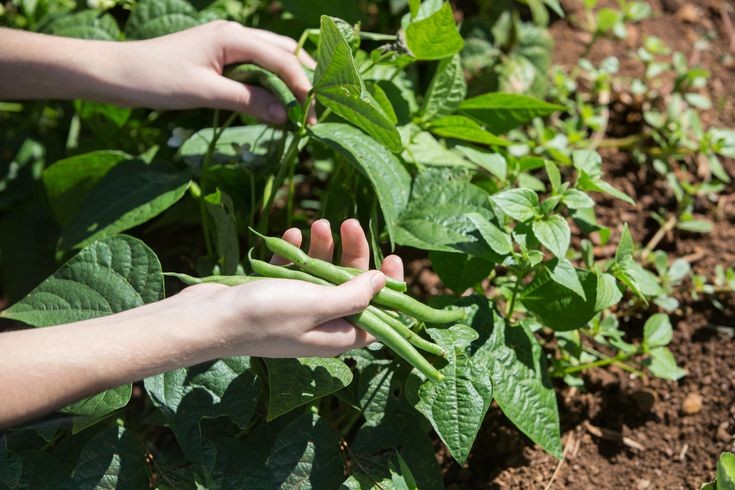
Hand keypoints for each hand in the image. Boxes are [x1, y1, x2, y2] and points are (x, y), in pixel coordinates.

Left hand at [111, 21, 316, 122]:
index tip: (313, 115)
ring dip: (289, 82)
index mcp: (234, 36)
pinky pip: (256, 69)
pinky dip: (270, 86)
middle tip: (317, 110)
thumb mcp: (206, 92)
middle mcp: (235, 34)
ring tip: (304, 109)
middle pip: (284, 53)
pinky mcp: (220, 58)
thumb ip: (249, 101)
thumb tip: (286, 117)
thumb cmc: (157, 79)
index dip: (303, 87)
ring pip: (272, 60)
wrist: (117, 73)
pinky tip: (277, 104)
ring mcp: (228, 45)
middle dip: (304, 80)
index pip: (282, 60)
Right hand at [182, 219, 404, 357]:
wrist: (207, 319)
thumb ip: (353, 296)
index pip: (378, 317)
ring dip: (323, 248)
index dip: (390, 289)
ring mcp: (295, 309)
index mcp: (336, 336)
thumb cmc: (265, 316)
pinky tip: (293, 236)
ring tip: (318, 223)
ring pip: (321, 274)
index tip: (393, 257)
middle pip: (349, 287)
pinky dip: (296, 253)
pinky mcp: (273, 294)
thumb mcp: (317, 305)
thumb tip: (382, 283)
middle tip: (349, 223)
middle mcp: (319, 324)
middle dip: (352, 255)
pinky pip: (293, 271)